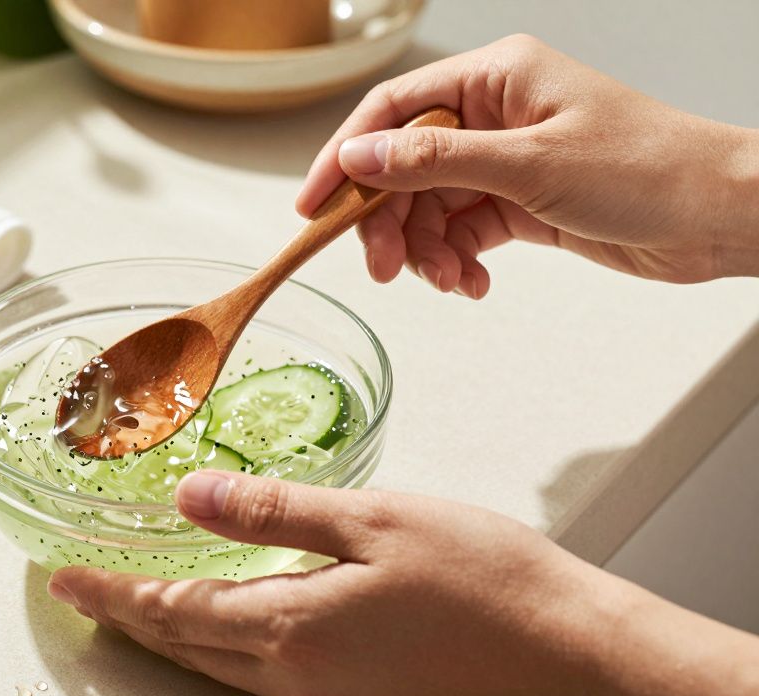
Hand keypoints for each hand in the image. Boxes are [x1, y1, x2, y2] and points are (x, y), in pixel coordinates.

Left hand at [47, 471, 758, 695]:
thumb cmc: (484, 576)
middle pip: (185, 650)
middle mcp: (298, 678)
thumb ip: (272, 512)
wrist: (568, 648)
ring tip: (137, 605)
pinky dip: (223, 646)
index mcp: (293, 629)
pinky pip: (263, 676)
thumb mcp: (371, 519)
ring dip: (172, 636)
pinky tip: (226, 621)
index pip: (171, 614)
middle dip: (130, 622)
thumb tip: (189, 500)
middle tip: (84, 594)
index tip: (64, 582)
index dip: (112, 596)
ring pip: (220, 667)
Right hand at [296, 34, 758, 295]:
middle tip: (385, 268)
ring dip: (427, 252)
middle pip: (403, 168)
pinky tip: (475, 282)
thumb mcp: (529, 165)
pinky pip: (462, 232)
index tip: (312, 205)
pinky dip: (458, 262)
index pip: (392, 111)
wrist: (718, 215)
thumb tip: (358, 159)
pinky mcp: (520, 202)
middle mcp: (493, 114)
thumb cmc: (648, 168)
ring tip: (451, 282)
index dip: (344, 157)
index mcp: (494, 78)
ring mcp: (505, 159)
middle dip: (389, 222)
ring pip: (429, 207)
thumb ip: (435, 163)